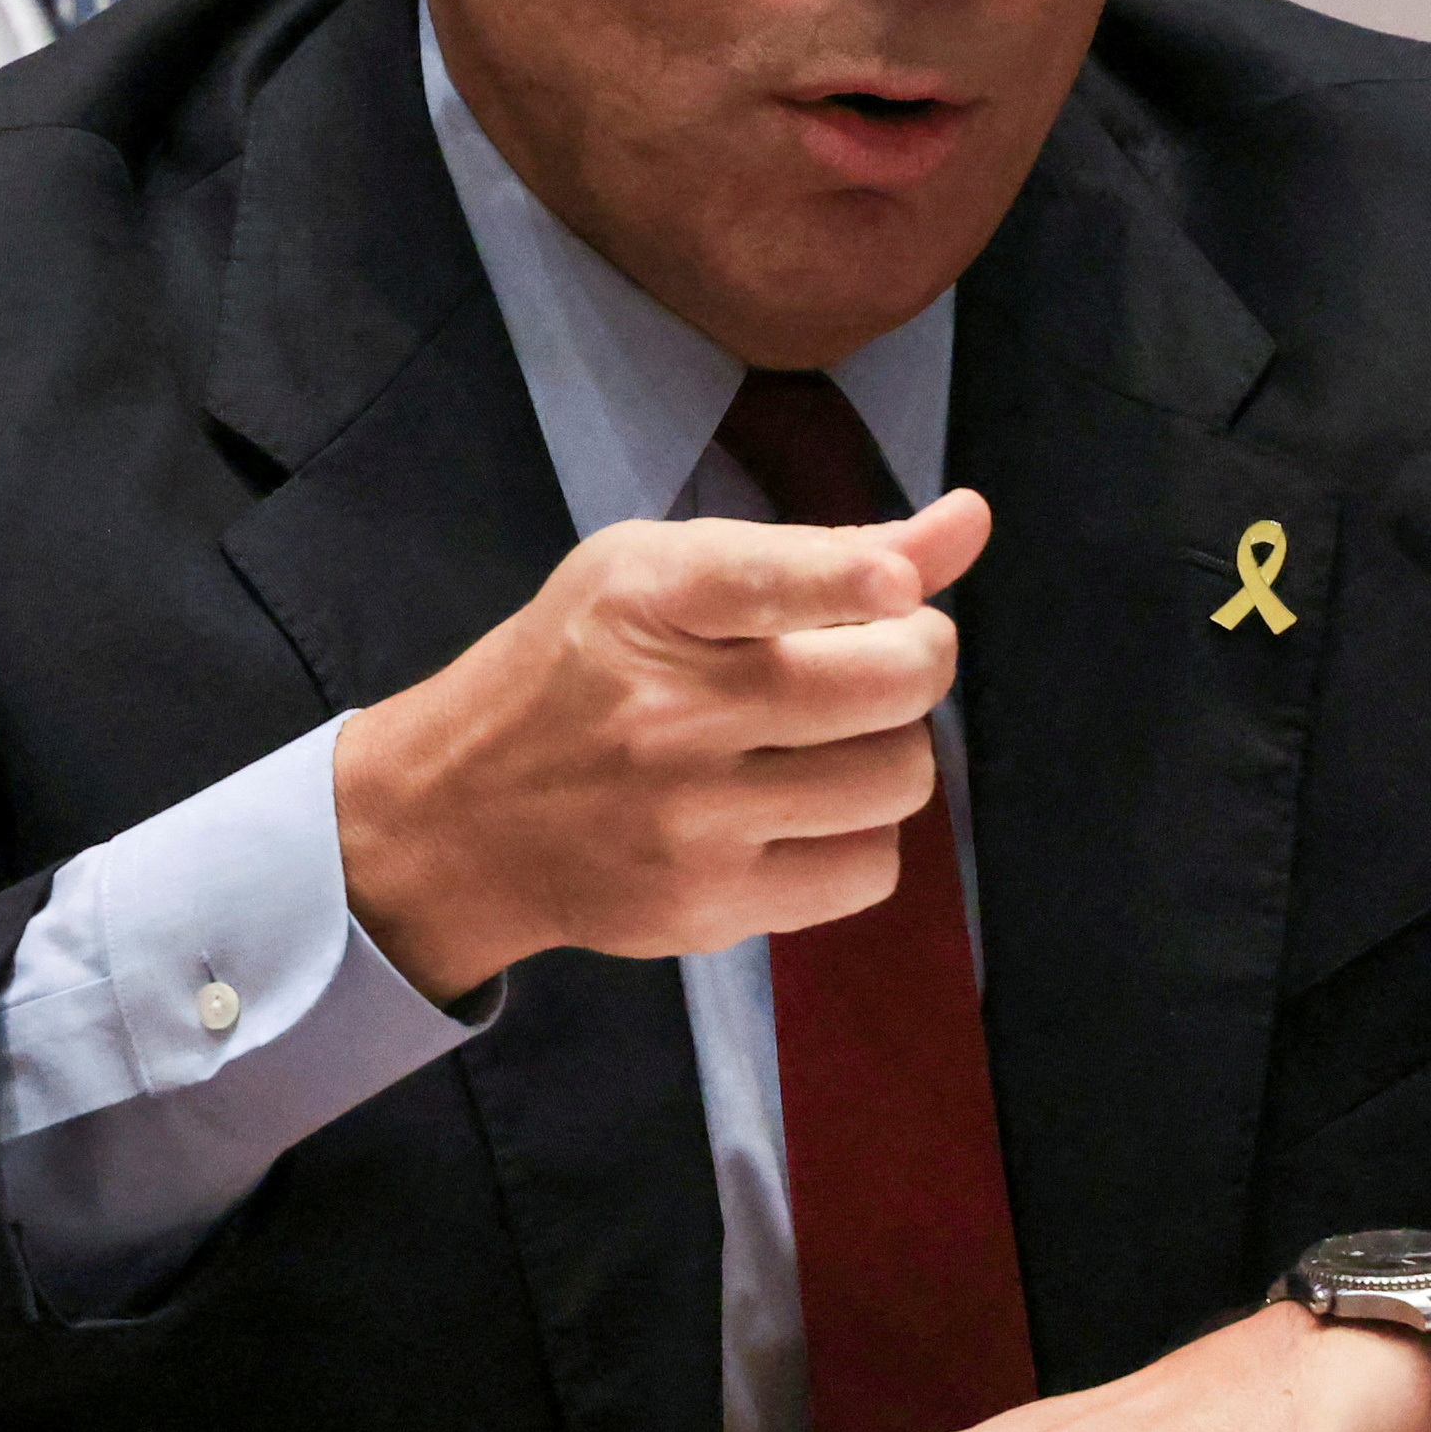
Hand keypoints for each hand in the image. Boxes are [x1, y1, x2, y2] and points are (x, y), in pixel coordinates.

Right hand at [334, 488, 989, 1005]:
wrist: (461, 815)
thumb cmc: (581, 668)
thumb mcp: (664, 573)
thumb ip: (822, 551)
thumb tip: (970, 522)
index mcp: (650, 600)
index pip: (767, 582)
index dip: (856, 581)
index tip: (897, 588)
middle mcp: (668, 713)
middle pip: (886, 687)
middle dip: (919, 658)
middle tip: (885, 656)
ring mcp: (689, 822)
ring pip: (898, 778)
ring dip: (893, 748)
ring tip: (835, 737)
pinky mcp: (708, 908)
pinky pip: (870, 869)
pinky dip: (864, 833)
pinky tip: (808, 809)